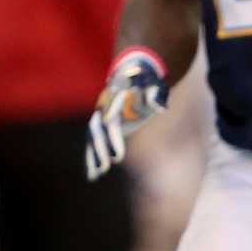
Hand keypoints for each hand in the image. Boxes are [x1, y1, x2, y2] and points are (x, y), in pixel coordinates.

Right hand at [84, 47, 166, 180]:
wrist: (134, 74)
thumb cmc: (146, 84)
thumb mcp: (153, 87)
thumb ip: (154, 96)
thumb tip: (159, 108)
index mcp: (115, 98)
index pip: (110, 115)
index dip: (111, 129)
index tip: (115, 144)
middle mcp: (103, 108)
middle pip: (97, 129)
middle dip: (100, 147)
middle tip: (106, 166)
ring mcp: (101, 117)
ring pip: (92, 138)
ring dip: (92, 156)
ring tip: (94, 175)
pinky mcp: (103, 127)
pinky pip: (94, 144)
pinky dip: (92, 159)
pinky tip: (93, 176)